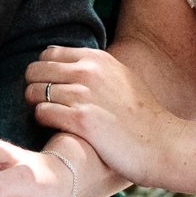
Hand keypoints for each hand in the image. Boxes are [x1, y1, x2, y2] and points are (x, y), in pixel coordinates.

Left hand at [28, 45, 183, 185]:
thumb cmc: (142, 117)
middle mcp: (89, 71)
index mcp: (97, 58)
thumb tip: (68, 64)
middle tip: (43, 104)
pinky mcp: (81, 120)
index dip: (43, 71)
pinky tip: (55, 128)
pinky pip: (42, 113)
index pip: (49, 53)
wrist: (162, 143)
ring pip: (33, 91)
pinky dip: (42, 121)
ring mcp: (84, 95)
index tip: (50, 88)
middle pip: (36, 69)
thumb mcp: (122, 78)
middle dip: (34, 86)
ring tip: (50, 118)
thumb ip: (96, 69)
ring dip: (35, 106)